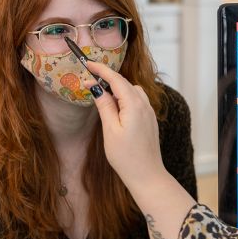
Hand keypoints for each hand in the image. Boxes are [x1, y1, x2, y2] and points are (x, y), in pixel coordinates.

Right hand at [84, 61, 167, 190]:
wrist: (147, 175)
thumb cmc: (126, 156)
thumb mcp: (111, 130)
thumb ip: (104, 105)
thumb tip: (96, 87)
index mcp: (134, 105)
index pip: (116, 79)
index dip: (101, 69)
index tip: (88, 63)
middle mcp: (144, 104)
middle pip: (124, 83)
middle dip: (107, 78)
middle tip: (90, 80)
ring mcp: (149, 111)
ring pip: (132, 90)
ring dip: (117, 88)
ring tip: (102, 96)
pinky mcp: (149, 118)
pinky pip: (137, 100)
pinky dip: (125, 97)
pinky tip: (117, 107)